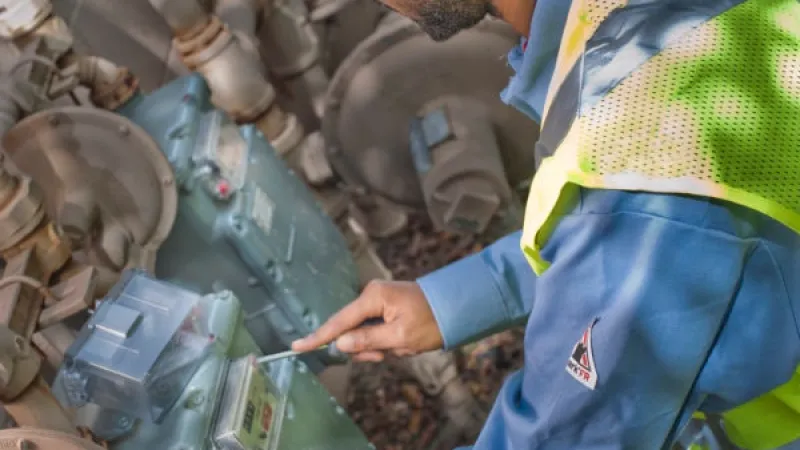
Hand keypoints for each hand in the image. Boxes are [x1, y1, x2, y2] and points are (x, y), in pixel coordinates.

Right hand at [291, 280, 443, 361]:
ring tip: (401, 347)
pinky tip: (402, 342)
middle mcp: (372, 295)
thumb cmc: (432, 321)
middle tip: (386, 355)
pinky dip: (385, 342)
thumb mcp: (400, 337)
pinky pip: (374, 330)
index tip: (297, 347)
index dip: (318, 337)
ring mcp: (378, 300)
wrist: (458, 308)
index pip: (338, 321)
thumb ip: (367, 340)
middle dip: (365, 348)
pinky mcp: (385, 306)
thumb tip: (339, 343)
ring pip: (363, 334)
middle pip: (350, 330)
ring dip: (378, 347)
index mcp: (373, 297)